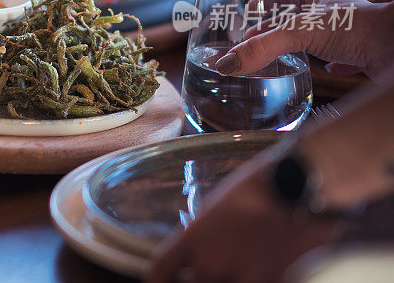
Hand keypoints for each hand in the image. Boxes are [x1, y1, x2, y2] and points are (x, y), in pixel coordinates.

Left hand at [146, 157, 336, 282]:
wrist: (301, 189)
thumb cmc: (261, 186)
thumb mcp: (219, 205)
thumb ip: (204, 234)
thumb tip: (202, 250)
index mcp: (192, 237)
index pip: (158, 272)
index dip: (157, 280)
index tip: (162, 280)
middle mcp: (210, 262)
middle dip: (195, 279)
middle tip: (204, 270)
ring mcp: (240, 277)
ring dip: (226, 279)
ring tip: (238, 264)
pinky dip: (252, 278)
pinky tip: (261, 267)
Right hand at [214, 0, 393, 82]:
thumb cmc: (359, 27)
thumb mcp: (300, 32)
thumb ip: (262, 47)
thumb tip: (226, 64)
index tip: (252, 6)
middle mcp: (334, 13)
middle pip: (299, 14)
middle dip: (277, 25)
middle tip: (255, 39)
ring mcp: (350, 34)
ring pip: (319, 36)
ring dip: (300, 44)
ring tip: (279, 54)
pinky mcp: (363, 56)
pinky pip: (343, 58)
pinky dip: (329, 64)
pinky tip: (323, 70)